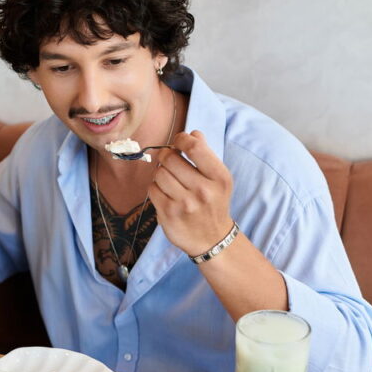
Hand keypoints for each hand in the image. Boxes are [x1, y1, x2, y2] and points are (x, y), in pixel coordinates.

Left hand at [148, 130, 233, 255]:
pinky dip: (155, 188)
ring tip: (170, 180)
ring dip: (160, 173)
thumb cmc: (214, 202)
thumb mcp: (219, 179)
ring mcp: (185, 204)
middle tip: (170, 161)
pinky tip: (165, 193)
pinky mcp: (168, 214)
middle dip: (167, 156)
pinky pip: (152, 189)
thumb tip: (193, 133)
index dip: (181, 139)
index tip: (179, 142)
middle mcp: (203, 190)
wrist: (212, 239)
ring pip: (159, 173)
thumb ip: (206, 154)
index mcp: (219, 177)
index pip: (194, 147)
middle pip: (171, 158)